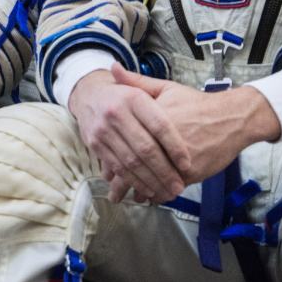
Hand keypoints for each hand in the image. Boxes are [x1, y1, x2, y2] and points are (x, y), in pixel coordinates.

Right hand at [67, 68, 191, 203]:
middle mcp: (116, 112)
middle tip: (179, 187)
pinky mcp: (94, 144)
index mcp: (133, 97)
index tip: (187, 164)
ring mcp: (103, 129)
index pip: (159, 125)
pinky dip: (133, 181)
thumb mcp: (142, 88)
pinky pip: (117, 167)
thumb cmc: (124, 95)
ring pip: (131, 162)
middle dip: (164, 171)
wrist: (88, 96)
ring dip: (150, 181)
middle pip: (145, 148)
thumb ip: (164, 99)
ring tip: (167, 192)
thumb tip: (193, 105)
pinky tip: (147, 190)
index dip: (174, 147)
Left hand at [110, 63, 280, 184]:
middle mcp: (163, 142)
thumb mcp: (166, 88)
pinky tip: (150, 195)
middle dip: (121, 180)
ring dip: (139, 189)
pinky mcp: (191, 174)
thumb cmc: (197, 103)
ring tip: (127, 196)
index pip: (126, 143)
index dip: (113, 157)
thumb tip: (113, 68)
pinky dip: (159, 193)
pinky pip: (169, 188)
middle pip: (135, 166)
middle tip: (112, 189)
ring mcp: (177, 160)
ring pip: (151, 181)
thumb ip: (137, 83)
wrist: (232, 118)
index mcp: (153, 120)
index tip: (105, 165)